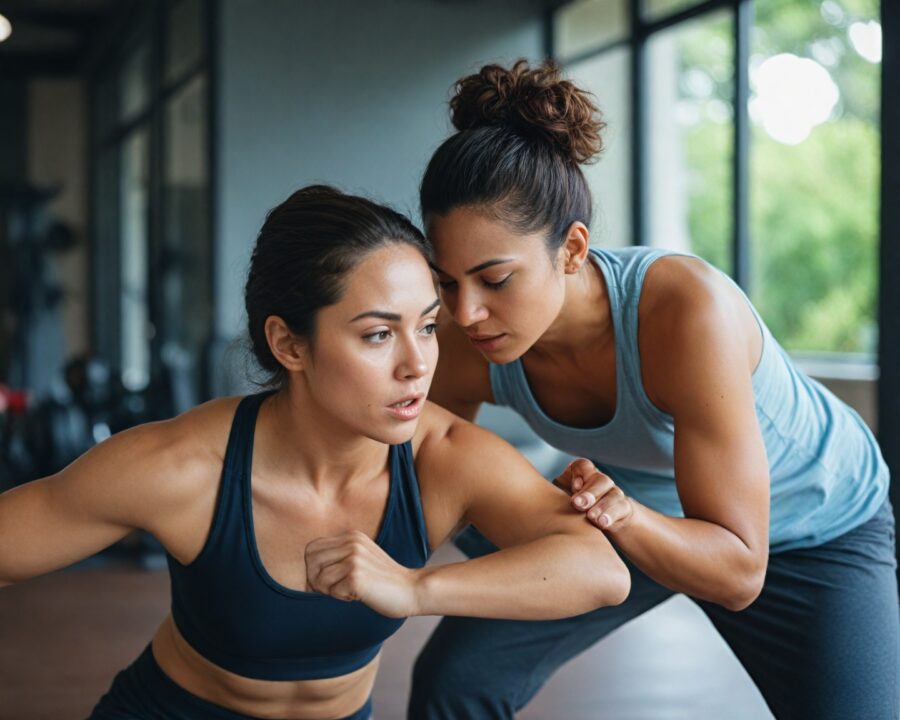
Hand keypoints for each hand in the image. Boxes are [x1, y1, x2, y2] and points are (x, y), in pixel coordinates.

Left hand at [305, 530, 420, 617]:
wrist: (410, 589)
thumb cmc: (382, 580)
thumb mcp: (361, 558)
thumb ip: (338, 557)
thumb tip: (307, 570)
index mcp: (351, 536)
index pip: (312, 548)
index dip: (312, 567)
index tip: (323, 582)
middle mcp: (351, 543)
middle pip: (311, 561)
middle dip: (316, 580)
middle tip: (333, 590)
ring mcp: (354, 558)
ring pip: (319, 578)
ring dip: (330, 591)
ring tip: (349, 592)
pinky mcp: (356, 576)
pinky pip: (332, 591)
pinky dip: (342, 597)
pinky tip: (357, 596)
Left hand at [554, 459, 633, 532]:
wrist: (605, 521)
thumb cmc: (575, 509)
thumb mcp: (562, 500)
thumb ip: (552, 496)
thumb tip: (531, 502)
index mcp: (583, 476)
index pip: (582, 466)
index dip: (579, 473)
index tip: (573, 487)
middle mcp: (599, 481)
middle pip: (599, 479)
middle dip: (589, 492)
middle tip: (578, 504)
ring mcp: (613, 492)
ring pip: (612, 493)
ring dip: (601, 506)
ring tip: (592, 518)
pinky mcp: (623, 507)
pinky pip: (620, 508)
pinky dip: (611, 515)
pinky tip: (602, 524)